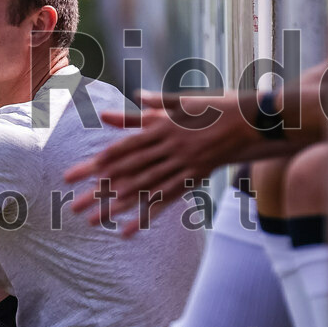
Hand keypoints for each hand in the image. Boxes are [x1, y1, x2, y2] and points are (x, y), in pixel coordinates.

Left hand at [64, 89, 252, 235]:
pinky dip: (146, 216)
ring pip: (143, 190)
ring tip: (93, 221)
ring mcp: (182, 165)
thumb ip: (155, 104)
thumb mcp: (183, 102)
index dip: (99, 162)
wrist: (255, 120)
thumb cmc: (216, 107)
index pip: (124, 148)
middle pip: (126, 173)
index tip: (78, 173)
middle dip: (97, 190)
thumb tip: (135, 96)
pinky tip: (128, 230)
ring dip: (115, 208)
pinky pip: (166, 200)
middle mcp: (169, 148)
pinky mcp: (194, 179)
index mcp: (162, 128)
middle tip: (72, 205)